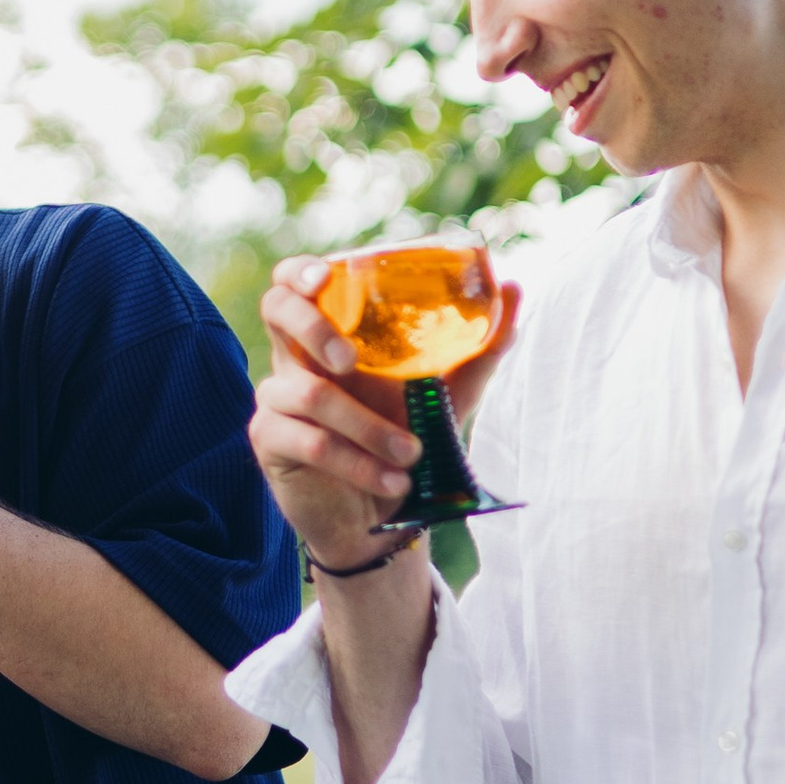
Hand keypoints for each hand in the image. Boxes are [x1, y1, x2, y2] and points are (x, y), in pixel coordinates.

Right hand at [251, 258, 521, 567]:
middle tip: (352, 360)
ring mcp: (277, 398)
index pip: (296, 282)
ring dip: (369, 428)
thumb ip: (482, 343)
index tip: (327, 277)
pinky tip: (391, 481)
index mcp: (331, 334)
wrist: (384, 511)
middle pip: (276, 310)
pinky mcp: (270, 441)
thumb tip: (514, 287)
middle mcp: (296, 357)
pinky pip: (311, 441)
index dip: (302, 271)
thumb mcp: (449, 390)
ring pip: (311, 393)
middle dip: (314, 327)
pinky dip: (358, 463)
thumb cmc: (407, 439)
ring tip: (411, 454)